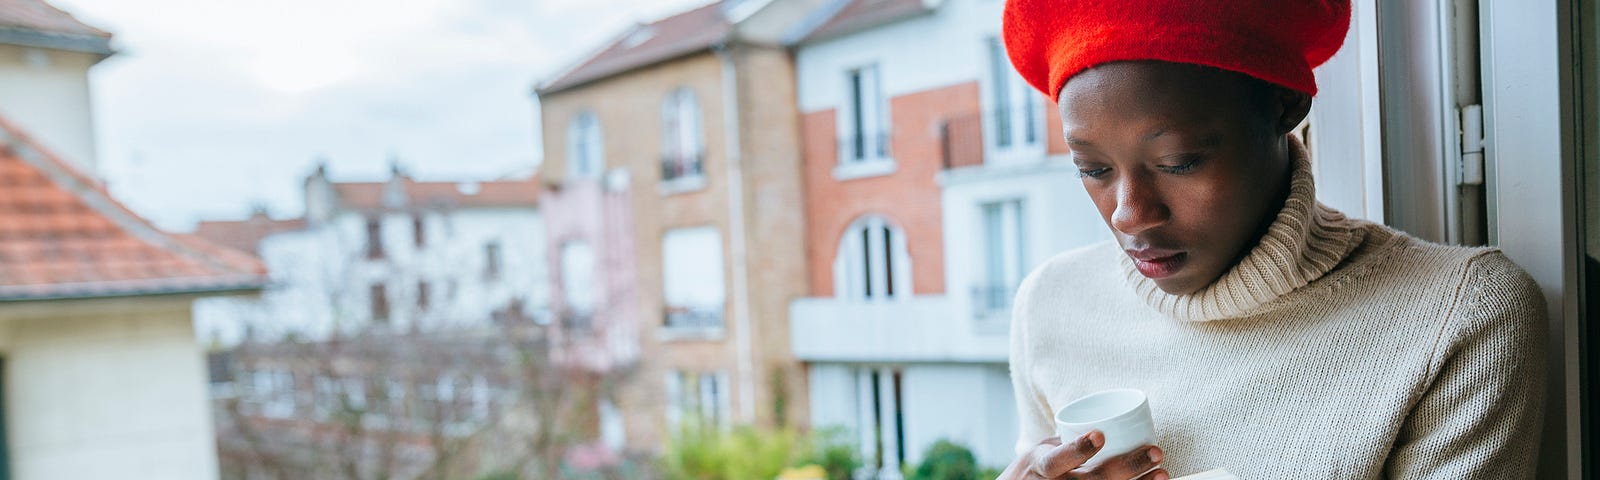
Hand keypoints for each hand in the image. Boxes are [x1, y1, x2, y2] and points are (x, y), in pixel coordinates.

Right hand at [997, 431, 1167, 479]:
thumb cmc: (1037, 468)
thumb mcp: (1043, 450)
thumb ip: (1070, 440)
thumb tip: (1109, 419)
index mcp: (1043, 467)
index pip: (1056, 461)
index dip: (1078, 450)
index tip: (1099, 435)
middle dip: (1128, 466)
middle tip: (1155, 451)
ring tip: (1162, 472)